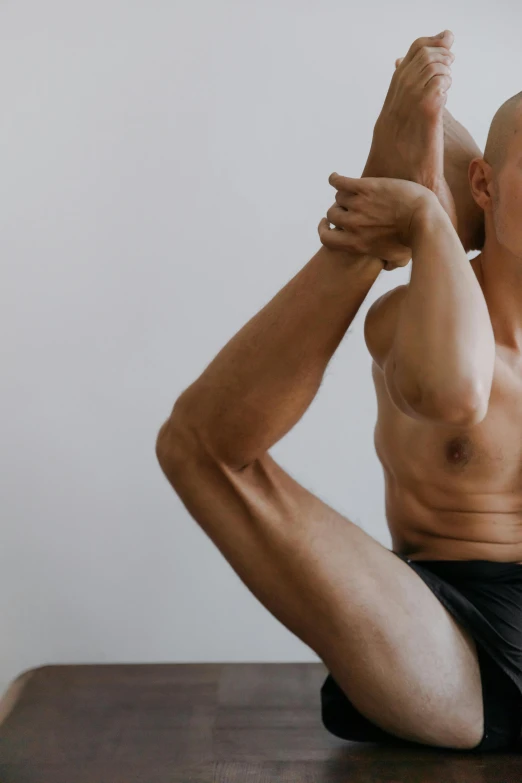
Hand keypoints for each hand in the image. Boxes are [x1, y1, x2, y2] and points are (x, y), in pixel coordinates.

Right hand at [318, 173, 436, 269]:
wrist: (425, 220)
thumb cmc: (416, 241)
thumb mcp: (401, 258)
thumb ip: (390, 263)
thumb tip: (386, 266)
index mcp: (356, 243)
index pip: (326, 238)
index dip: (324, 230)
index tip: (327, 224)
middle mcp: (353, 225)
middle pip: (333, 214)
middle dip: (339, 210)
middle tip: (347, 206)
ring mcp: (358, 205)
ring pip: (339, 197)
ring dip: (343, 194)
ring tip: (350, 191)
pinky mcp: (366, 187)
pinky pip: (340, 181)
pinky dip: (335, 178)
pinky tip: (336, 176)